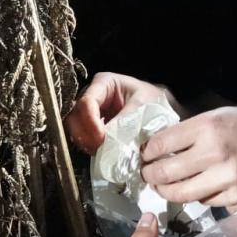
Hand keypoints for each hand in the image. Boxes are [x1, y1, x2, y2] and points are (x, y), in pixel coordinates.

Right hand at [65, 72, 182, 153]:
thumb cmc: (153, 101)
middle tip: (100, 148)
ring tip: (102, 152)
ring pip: (75, 129)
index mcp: (104, 83)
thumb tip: (109, 140)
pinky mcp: (91, 128)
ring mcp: (89, 113)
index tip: (101, 137)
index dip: (90, 121)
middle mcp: (92, 96)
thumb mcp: (143, 106)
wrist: (161, 111)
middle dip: (86, 134)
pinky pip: (82, 138)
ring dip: (86, 142)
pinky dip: (90, 147)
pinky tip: (102, 153)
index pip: (87, 101)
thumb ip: (125, 122)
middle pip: (75, 116)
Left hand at [140, 107, 236, 205]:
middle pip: (166, 173)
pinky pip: (203, 202)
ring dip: (166, 191)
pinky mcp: (235, 197)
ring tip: (162, 185)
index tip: (143, 155)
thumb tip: (158, 146)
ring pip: (181, 194)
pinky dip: (194, 196)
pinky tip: (193, 188)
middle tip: (146, 174)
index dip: (147, 152)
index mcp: (208, 127)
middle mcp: (215, 153)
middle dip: (150, 175)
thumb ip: (189, 130)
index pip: (162, 143)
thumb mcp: (217, 115)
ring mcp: (226, 178)